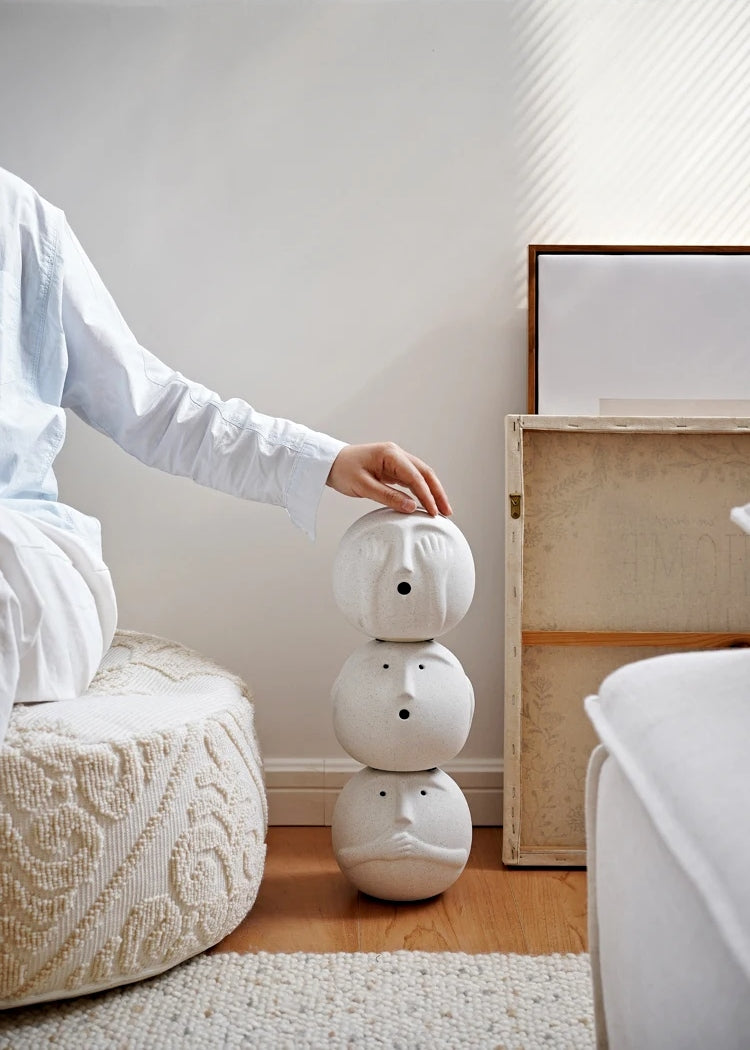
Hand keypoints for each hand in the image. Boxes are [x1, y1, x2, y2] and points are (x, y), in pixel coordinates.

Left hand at [326, 442, 451, 516]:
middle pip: (425, 473)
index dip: (427, 496)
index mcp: (390, 454)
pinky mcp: (392, 467)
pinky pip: (412, 478)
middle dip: (438, 493)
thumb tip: (411, 507)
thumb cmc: (342, 470)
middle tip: (447, 512)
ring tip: (441, 510)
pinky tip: (427, 502)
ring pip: (421, 475)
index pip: (415, 477)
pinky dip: (421, 490)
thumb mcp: (363, 486)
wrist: (328, 462)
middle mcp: (396, 454)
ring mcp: (395, 460)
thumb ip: (388, 497)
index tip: (434, 512)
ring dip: (432, 491)